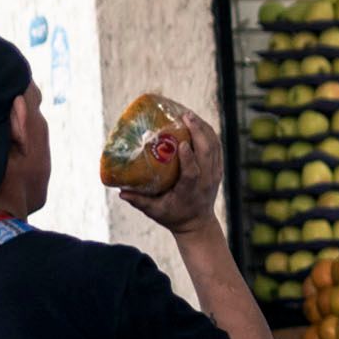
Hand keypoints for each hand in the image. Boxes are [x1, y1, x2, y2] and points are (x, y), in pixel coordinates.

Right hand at [114, 107, 226, 232]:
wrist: (197, 223)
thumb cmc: (173, 216)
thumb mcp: (154, 211)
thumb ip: (139, 201)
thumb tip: (120, 191)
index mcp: (190, 191)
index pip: (193, 173)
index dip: (189, 158)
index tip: (182, 143)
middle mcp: (206, 181)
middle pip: (207, 153)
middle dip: (198, 132)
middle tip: (185, 115)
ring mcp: (215, 174)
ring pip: (214, 147)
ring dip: (203, 128)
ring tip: (189, 114)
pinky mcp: (218, 169)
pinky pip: (216, 147)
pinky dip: (208, 133)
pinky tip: (196, 122)